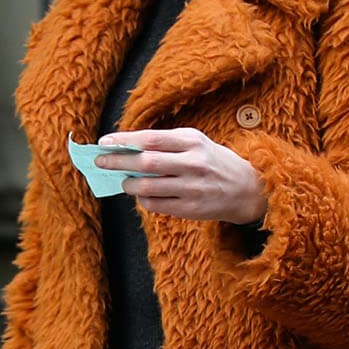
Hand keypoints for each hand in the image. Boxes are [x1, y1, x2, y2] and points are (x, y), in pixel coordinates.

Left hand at [96, 128, 267, 224]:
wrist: (247, 189)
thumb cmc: (214, 161)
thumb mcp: (197, 142)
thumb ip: (166, 143)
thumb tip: (128, 147)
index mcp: (192, 141)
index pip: (150, 139)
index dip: (124, 141)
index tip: (104, 142)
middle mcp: (193, 163)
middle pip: (145, 163)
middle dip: (118, 162)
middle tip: (101, 162)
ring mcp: (192, 188)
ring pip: (148, 187)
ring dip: (129, 184)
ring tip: (124, 181)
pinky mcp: (191, 209)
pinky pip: (157, 205)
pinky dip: (143, 200)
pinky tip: (143, 195)